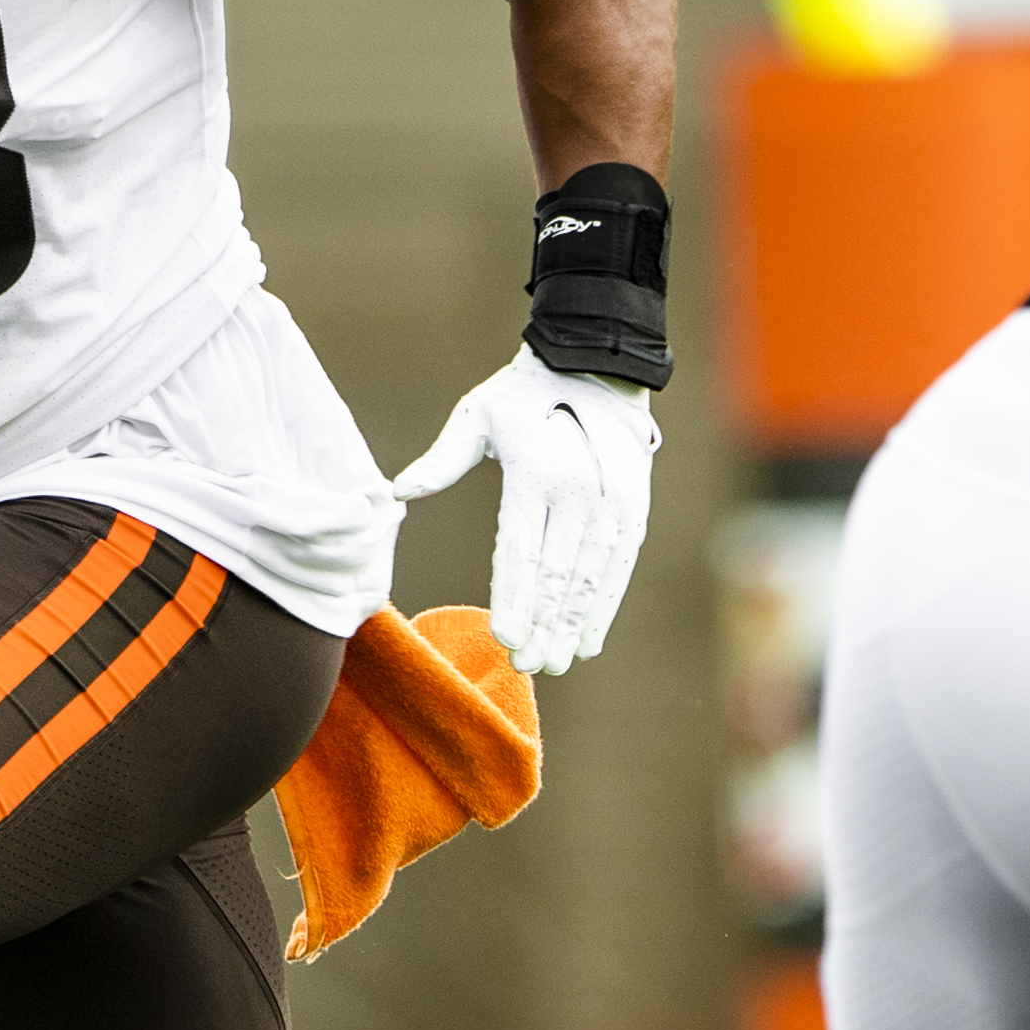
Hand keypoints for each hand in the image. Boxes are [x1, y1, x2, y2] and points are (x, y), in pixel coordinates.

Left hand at [387, 353, 658, 676]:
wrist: (596, 365)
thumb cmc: (523, 395)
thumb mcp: (478, 415)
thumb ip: (441, 459)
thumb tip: (395, 492)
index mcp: (536, 473)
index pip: (522, 548)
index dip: (516, 596)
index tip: (506, 636)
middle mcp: (579, 492)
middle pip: (557, 572)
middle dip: (543, 623)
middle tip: (528, 665)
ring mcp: (612, 504)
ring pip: (590, 577)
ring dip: (572, 624)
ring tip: (555, 662)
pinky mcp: (633, 511)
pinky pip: (618, 568)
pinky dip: (603, 607)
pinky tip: (587, 641)